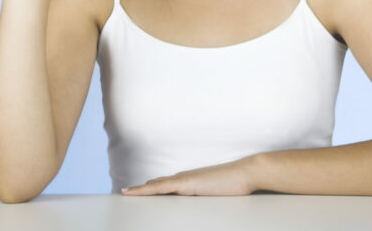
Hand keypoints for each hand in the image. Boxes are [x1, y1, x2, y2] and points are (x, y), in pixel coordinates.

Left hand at [121, 156, 257, 195]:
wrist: (246, 172)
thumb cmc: (237, 183)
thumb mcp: (220, 192)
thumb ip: (210, 193)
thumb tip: (207, 198)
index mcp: (192, 180)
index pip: (167, 184)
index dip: (153, 187)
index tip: (141, 190)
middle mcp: (185, 177)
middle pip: (159, 184)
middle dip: (143, 189)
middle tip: (126, 192)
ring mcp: (185, 179)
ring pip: (157, 185)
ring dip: (141, 190)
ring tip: (126, 192)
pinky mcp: (186, 183)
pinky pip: (161, 187)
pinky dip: (146, 189)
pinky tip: (135, 191)